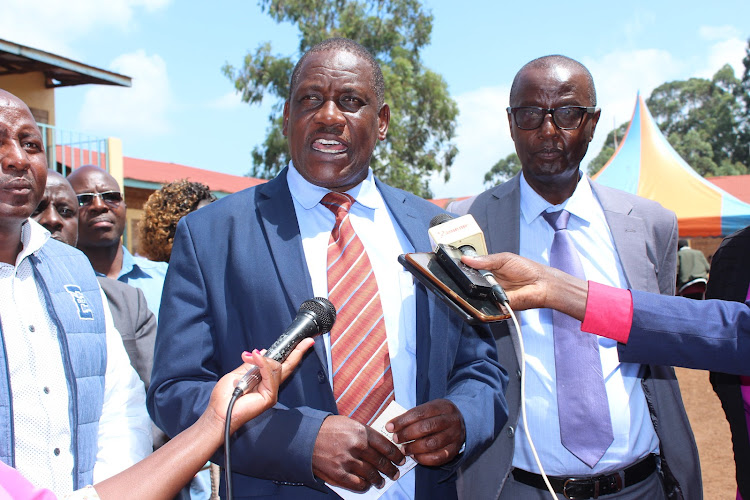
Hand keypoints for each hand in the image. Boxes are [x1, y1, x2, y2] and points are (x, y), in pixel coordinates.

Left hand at [203, 338, 314, 433]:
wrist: (218, 412)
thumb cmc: (225, 397)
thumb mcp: (238, 374)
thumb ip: (252, 365)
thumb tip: (263, 352)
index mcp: (264, 381)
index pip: (282, 364)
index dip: (293, 353)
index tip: (302, 342)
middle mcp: (271, 386)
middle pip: (288, 366)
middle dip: (298, 352)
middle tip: (307, 341)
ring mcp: (271, 392)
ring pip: (276, 368)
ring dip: (262, 359)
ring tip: (249, 356)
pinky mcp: (269, 397)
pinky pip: (269, 376)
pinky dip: (262, 365)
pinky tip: (256, 357)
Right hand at [312, 415, 404, 491]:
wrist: (305, 437)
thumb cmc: (328, 429)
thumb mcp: (350, 424)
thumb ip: (366, 434)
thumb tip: (383, 446)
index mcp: (361, 431)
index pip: (386, 446)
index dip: (396, 455)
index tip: (401, 459)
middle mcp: (357, 446)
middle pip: (381, 462)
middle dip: (391, 469)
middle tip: (395, 473)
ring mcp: (348, 461)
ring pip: (372, 474)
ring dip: (379, 479)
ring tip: (381, 481)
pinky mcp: (339, 474)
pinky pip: (358, 484)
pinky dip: (365, 486)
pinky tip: (367, 484)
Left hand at [385, 399, 464, 465]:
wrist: (462, 422)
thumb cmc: (438, 415)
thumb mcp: (430, 408)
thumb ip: (414, 415)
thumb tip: (392, 426)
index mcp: (443, 406)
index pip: (420, 413)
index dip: (403, 421)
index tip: (389, 427)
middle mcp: (451, 420)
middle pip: (426, 427)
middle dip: (407, 434)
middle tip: (396, 439)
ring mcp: (455, 436)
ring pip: (432, 444)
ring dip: (414, 448)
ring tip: (404, 449)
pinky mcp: (455, 450)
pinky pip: (438, 457)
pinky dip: (424, 459)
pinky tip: (415, 456)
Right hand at [462, 252, 587, 319]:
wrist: (542, 284)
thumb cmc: (527, 269)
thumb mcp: (503, 259)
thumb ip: (485, 260)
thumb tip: (465, 259)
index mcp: (488, 272)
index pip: (471, 271)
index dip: (462, 269)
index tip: (451, 263)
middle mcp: (488, 285)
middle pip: (470, 284)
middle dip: (463, 279)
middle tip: (453, 273)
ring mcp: (491, 296)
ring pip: (474, 296)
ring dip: (471, 290)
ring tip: (464, 283)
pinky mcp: (496, 306)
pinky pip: (484, 305)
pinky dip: (481, 300)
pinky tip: (480, 292)